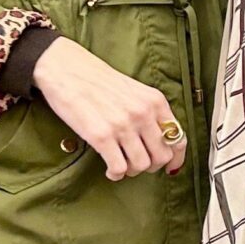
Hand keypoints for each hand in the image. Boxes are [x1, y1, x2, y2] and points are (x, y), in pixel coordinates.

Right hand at [32, 39, 185, 180]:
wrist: (66, 69)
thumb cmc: (99, 81)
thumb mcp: (135, 92)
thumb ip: (150, 113)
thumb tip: (161, 142)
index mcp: (155, 101)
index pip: (178, 137)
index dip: (176, 158)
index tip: (170, 168)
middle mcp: (143, 113)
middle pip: (162, 156)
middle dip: (151, 166)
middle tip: (137, 164)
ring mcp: (123, 124)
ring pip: (141, 165)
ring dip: (132, 171)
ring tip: (121, 165)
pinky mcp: (101, 135)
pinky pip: (119, 168)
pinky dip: (116, 174)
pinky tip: (110, 170)